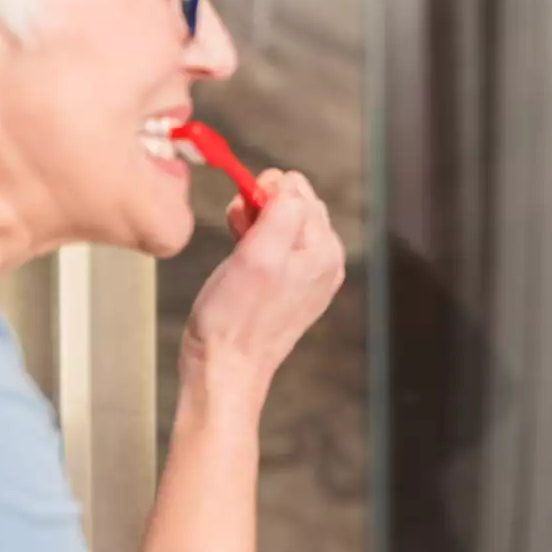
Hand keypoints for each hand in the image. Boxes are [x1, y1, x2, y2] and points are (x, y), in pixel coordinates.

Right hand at [180, 169, 345, 416]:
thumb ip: (282, 210)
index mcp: (324, 248)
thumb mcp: (258, 253)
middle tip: (237, 236)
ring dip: (255, 225)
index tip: (242, 218)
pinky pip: (277, 246)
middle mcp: (325, 259)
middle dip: (260, 208)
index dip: (263, 193)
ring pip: (282, 223)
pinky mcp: (292, 286)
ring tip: (238, 251)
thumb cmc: (235, 317)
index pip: (298, 188)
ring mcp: (310, 274)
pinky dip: (256, 244)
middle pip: (293, 203)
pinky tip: (242, 263)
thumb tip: (288, 183)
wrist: (226, 368)